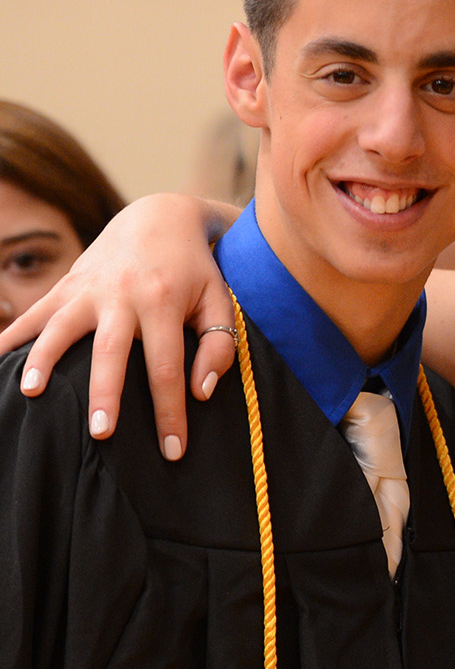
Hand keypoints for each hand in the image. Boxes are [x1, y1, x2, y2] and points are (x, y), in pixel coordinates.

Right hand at [0, 193, 237, 458]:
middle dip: (105, 392)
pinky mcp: (67, 284)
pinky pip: (36, 313)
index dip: (170, 411)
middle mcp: (122, 294)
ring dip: (44, 360)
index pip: (167, 366)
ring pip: (60, 326)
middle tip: (100, 432)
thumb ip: (218, 346)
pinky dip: (13, 336)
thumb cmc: (195, 270)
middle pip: (111, 350)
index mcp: (164, 302)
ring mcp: (88, 288)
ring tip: (30, 393)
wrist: (159, 218)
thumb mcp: (220, 301)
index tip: (173, 450)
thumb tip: (200, 392)